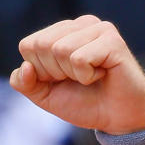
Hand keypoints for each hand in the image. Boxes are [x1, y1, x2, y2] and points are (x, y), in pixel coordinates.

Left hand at [9, 15, 144, 133]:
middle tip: (78, 79)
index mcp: (62, 31)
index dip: (40, 72)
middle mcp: (81, 24)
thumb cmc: (85, 103)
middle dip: (55, 73)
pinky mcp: (112, 41)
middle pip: (41, 45)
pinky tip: (102, 75)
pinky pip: (79, 59)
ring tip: (91, 77)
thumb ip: (25, 83)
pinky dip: (86, 77)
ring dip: (72, 75)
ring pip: (59, 50)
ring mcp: (98, 29)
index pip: (28, 45)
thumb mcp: (46, 96)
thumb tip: (25, 67)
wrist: (119, 119)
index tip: (63, 80)